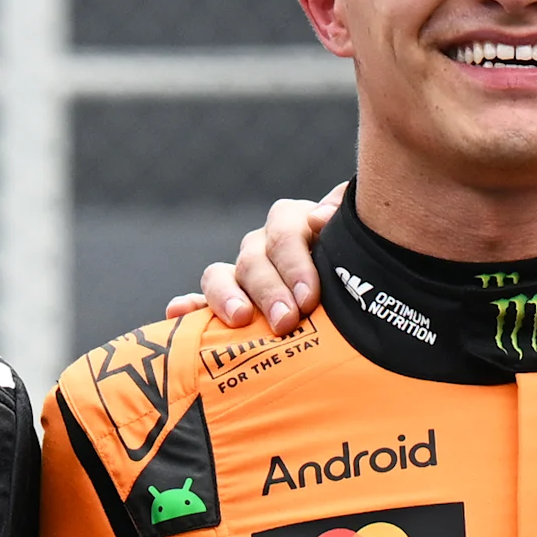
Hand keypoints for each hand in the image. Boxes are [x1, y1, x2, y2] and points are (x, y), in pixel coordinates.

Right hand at [159, 183, 342, 336]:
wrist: (357, 298)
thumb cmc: (360, 270)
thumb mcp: (358, 242)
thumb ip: (344, 219)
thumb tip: (322, 215)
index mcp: (294, 224)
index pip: (285, 232)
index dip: (294, 263)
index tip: (309, 298)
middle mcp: (263, 245)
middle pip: (253, 258)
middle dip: (269, 291)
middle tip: (286, 321)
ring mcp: (240, 273)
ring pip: (221, 275)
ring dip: (227, 297)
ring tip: (240, 319)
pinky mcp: (224, 302)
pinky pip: (199, 302)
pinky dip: (188, 307)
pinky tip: (177, 312)